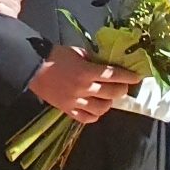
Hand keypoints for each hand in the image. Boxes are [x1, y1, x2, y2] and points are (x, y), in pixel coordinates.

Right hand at [26, 45, 142, 123]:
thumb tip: (108, 64)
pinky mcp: (67, 109)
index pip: (114, 75)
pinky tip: (95, 108)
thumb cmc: (55, 56)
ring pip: (101, 109)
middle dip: (122, 90)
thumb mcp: (77, 52)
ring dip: (109, 103)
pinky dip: (94, 115)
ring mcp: (75, 101)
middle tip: (124, 87)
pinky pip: (86, 118)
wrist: (32, 68)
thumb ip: (94, 60)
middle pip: (112, 93)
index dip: (128, 77)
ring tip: (108, 98)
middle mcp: (84, 88)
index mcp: (86, 71)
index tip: (137, 77)